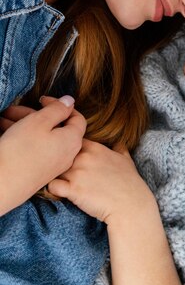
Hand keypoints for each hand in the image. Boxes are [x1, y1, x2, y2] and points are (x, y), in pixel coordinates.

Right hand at [0, 96, 85, 214]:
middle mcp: (68, 154)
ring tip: (3, 121)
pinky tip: (7, 134)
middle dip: (34, 115)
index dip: (61, 105)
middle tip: (12, 111)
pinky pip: (38, 150)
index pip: (76, 117)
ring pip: (44, 138)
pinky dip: (25, 139)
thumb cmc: (21, 150)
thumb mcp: (40, 121)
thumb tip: (70, 101)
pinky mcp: (42, 172)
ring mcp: (55, 165)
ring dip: (25, 126)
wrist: (3, 184)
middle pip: (56, 127)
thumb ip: (58, 109)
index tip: (42, 100)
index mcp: (73, 140)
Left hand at [48, 139, 151, 223]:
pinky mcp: (73, 190)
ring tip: (58, 182)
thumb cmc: (130, 184)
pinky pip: (51, 186)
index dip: (67, 148)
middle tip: (58, 170)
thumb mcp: (127, 160)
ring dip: (54, 175)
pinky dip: (52, 189)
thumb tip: (118, 144)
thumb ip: (119, 149)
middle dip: (57, 161)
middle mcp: (84, 158)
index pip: (71, 139)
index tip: (68, 157)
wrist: (131, 206)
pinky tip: (60, 193)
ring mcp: (78, 173)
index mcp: (95, 148)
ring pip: (53, 168)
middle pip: (58, 153)